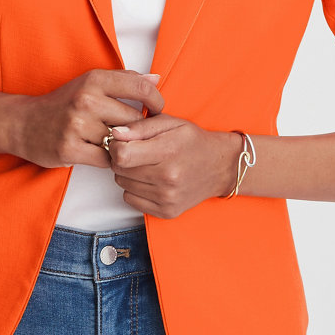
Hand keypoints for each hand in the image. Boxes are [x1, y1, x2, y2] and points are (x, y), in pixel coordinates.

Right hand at [8, 69, 163, 168]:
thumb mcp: (91, 83)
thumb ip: (125, 80)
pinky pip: (107, 160)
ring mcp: (76, 125)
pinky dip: (109, 160)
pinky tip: (102, 153)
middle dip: (137, 128)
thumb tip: (157, 78)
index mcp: (94, 79)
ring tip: (115, 143)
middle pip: (133, 119)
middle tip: (133, 133)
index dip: (156, 101)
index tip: (158, 110)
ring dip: (122, 146)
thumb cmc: (64, 103)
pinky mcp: (69, 149)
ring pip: (120, 141)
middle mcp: (86, 99)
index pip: (141, 87)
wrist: (23, 123)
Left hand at [108, 115, 240, 218]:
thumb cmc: (193, 141)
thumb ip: (140, 127)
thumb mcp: (170, 122)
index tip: (123, 141)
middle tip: (136, 151)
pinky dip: (135, 189)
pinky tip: (150, 179)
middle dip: (121, 158)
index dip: (116, 146)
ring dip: (128, 173)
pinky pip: (130, 199)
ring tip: (146, 164)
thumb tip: (115, 134)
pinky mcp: (166, 212)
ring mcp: (167, 198)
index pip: (122, 155)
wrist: (220, 167)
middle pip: (119, 170)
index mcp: (168, 152)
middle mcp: (168, 178)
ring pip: (123, 185)